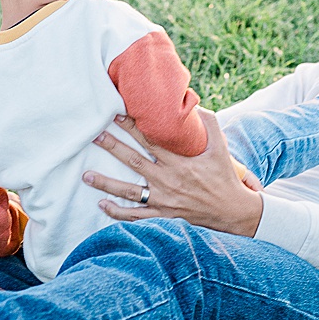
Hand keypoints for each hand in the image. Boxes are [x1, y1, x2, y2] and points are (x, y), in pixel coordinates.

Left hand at [82, 109, 264, 236]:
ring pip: (129, 191)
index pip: (151, 141)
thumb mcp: (221, 147)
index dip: (133, 127)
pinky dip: (118, 212)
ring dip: (106, 183)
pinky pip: (136, 215)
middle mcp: (169, 180)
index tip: (116, 114)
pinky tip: (102, 204)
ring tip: (86, 175)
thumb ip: (208, 123)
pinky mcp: (163, 215)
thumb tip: (193, 104)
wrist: (232, 211)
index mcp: (181, 162)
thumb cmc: (224, 176)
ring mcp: (164, 200)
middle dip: (113, 147)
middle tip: (95, 135)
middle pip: (134, 161)